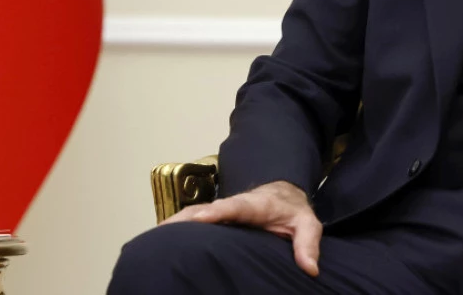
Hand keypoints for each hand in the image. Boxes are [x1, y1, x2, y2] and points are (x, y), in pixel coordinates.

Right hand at [162, 180, 322, 276]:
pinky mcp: (215, 217)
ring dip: (175, 224)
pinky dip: (177, 228)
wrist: (284, 195)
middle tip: (162, 232)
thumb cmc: (293, 211)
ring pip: (195, 214)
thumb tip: (310, 268)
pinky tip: (160, 243)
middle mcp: (234, 204)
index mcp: (256, 205)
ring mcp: (222, 210)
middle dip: (185, 218)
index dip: (217, 211)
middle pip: (206, 209)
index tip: (200, 218)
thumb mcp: (308, 224)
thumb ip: (308, 243)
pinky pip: (193, 221)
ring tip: (152, 240)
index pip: (235, 207)